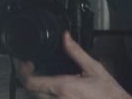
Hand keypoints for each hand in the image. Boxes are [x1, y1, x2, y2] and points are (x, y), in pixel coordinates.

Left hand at [16, 32, 130, 98]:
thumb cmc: (108, 92)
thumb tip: (65, 37)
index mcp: (63, 87)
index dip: (24, 71)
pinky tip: (52, 89)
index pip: (31, 82)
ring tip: (40, 77)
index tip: (26, 63)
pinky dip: (45, 95)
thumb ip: (76, 52)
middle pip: (30, 91)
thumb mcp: (93, 68)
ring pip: (37, 98)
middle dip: (29, 78)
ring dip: (36, 88)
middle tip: (32, 67)